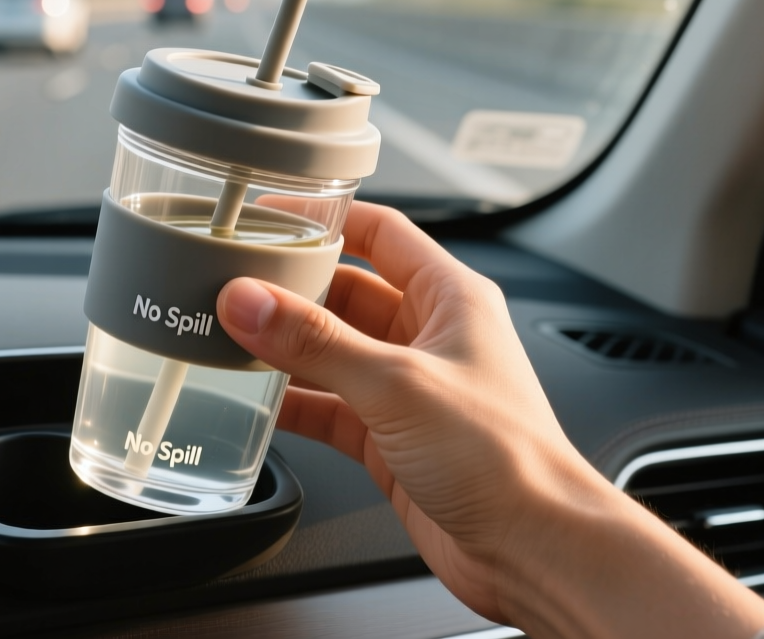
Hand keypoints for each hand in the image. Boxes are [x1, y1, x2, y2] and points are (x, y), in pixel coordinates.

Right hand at [216, 202, 763, 638]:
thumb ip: (316, 342)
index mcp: (451, 298)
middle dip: (292, 290)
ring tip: (230, 339)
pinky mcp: (394, 441)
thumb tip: (250, 302)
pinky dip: (295, 404)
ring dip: (287, 350)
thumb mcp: (397, 384)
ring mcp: (412, 391)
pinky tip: (256, 402)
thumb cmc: (506, 457)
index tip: (270, 215)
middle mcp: (432, 338)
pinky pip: (333, 408)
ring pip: (335, 353)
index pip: (382, 232)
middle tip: (234, 286)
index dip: (327, 218)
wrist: (533, 548)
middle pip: (348, 293)